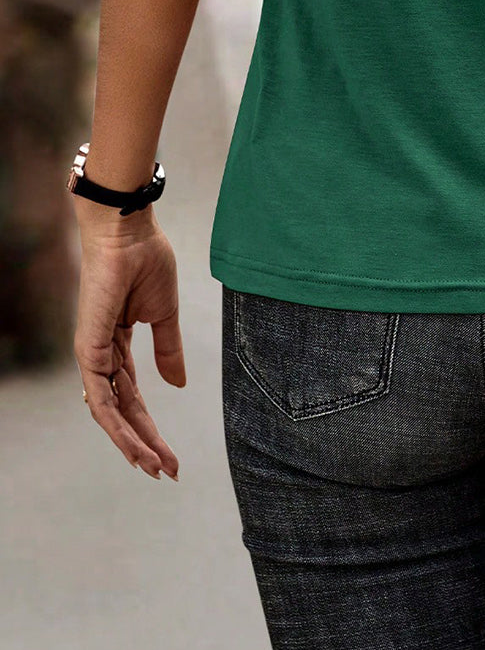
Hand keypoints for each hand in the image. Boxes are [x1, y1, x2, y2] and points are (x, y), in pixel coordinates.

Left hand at [73, 204, 185, 479]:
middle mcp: (101, 355)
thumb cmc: (146, 260)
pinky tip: (134, 446)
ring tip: (155, 467)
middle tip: (167, 471)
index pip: (134, 397)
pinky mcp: (88, 351)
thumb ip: (169, 351)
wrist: (128, 232)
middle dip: (144, 444)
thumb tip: (178, 386)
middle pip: (123, 411)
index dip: (150, 427)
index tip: (171, 455)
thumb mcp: (165, 314)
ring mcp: (92, 355)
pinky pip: (102, 399)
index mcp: (117, 345)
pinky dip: (117, 425)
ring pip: (110, 414)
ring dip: (132, 443)